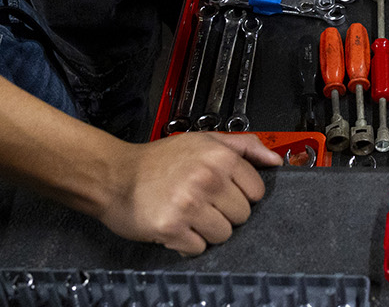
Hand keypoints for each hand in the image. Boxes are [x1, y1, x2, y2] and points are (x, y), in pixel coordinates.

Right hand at [97, 132, 281, 253]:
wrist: (114, 176)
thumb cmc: (158, 160)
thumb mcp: (203, 140)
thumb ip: (244, 146)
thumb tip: (274, 160)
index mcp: (219, 157)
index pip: (257, 191)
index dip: (240, 193)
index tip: (222, 190)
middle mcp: (207, 179)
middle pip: (243, 215)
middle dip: (224, 212)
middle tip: (200, 201)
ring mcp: (189, 205)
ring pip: (224, 235)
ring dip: (206, 230)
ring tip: (187, 213)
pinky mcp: (172, 228)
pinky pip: (199, 248)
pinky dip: (187, 243)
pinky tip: (176, 225)